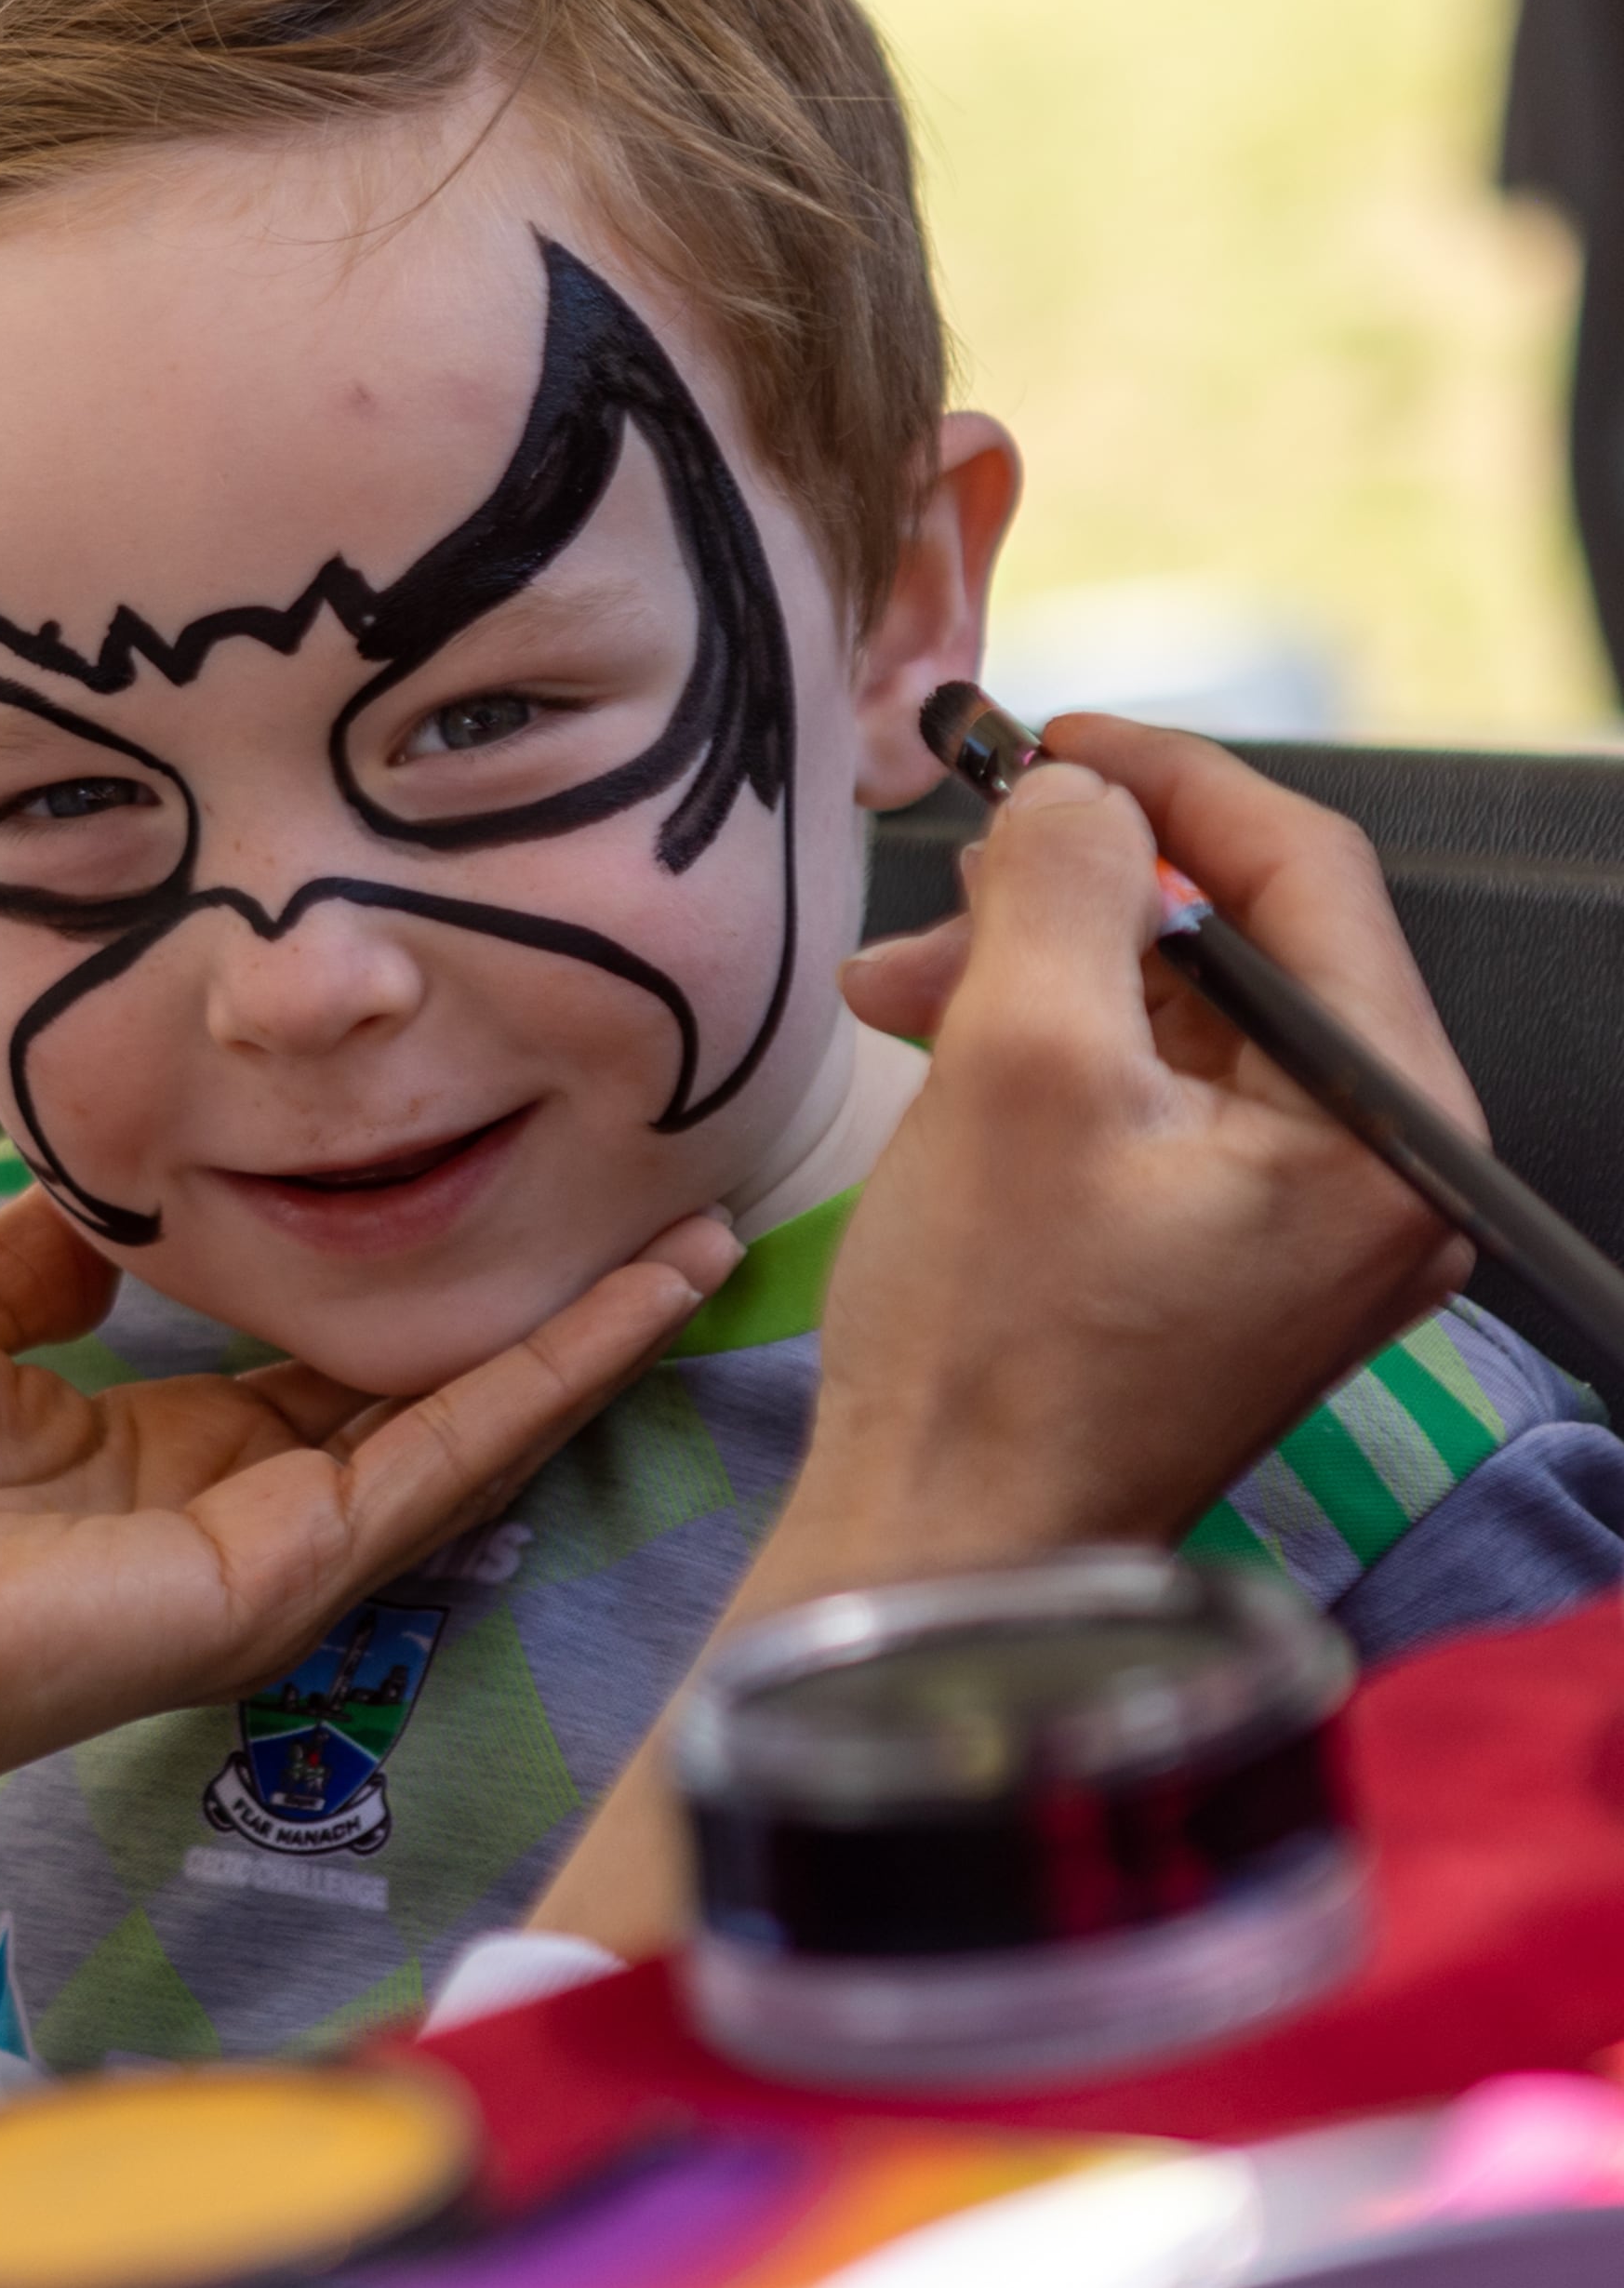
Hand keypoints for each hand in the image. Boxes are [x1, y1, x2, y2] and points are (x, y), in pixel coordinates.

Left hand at [0, 1186, 736, 1837]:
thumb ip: (46, 1250)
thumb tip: (116, 1181)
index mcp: (157, 1449)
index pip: (331, 1359)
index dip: (421, 1276)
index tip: (506, 1184)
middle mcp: (233, 1512)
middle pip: (427, 1399)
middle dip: (545, 1313)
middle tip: (668, 1210)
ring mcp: (266, 1561)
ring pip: (464, 1436)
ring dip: (584, 1344)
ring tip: (695, 1245)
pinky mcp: (271, 1585)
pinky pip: (434, 1470)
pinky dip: (540, 1386)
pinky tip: (627, 1309)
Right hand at [525, 718, 1475, 1959]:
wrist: (946, 1547)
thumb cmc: (990, 1339)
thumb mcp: (1016, 1060)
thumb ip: (1063, 886)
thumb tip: (1075, 797)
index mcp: (1389, 1130)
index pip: (1309, 874)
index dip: (1168, 780)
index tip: (1044, 740)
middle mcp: (1387, 1181)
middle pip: (1246, 950)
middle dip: (1078, 899)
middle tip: (942, 885)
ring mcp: (1314, 1234)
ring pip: (1187, 1026)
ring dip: (1040, 978)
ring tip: (898, 992)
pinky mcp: (1233, 1268)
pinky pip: (1162, 1108)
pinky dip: (1053, 1061)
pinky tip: (942, 1057)